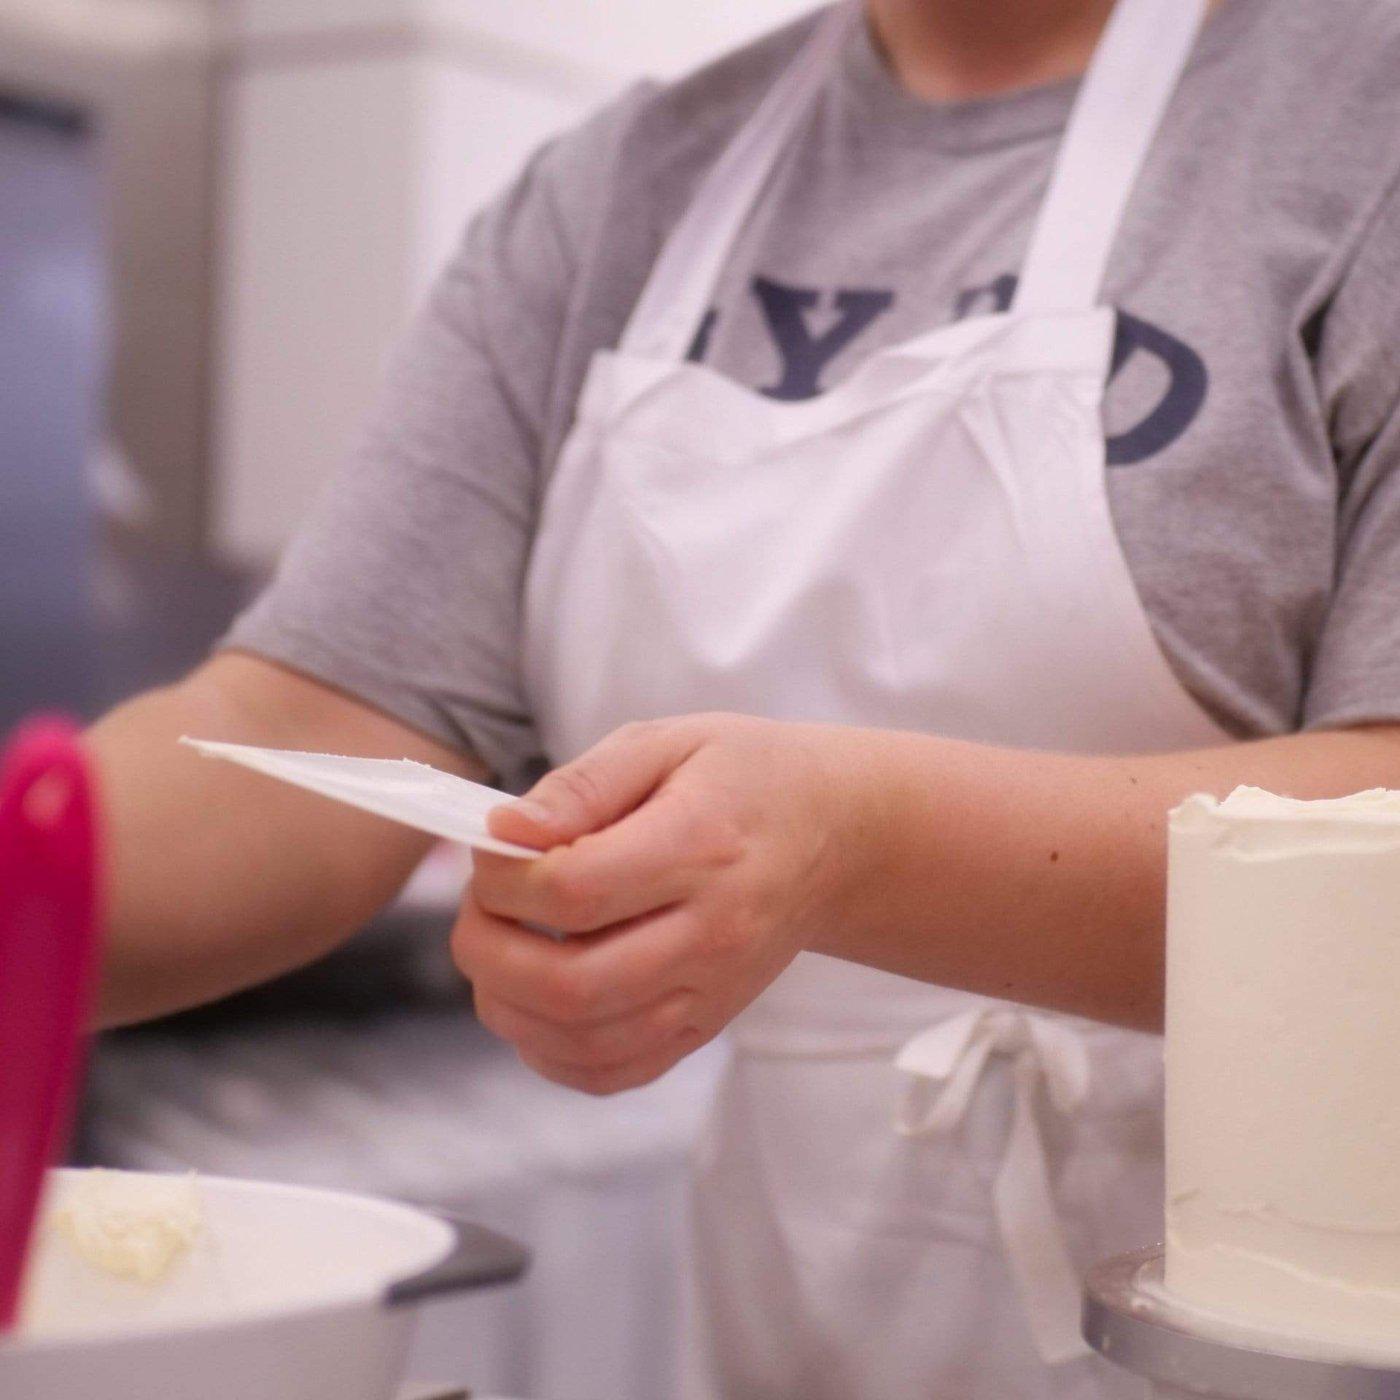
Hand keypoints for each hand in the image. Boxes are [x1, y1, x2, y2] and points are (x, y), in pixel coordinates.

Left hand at [452, 714, 867, 1093]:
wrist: (834, 837)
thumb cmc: (745, 779)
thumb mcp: (669, 742)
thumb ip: (582, 785)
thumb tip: (504, 831)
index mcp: (701, 848)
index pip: (574, 891)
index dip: (504, 879)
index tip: (490, 851)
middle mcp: (711, 935)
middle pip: (569, 982)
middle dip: (487, 949)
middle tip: (478, 908)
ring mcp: (710, 994)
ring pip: (580, 1038)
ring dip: (506, 1003)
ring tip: (497, 949)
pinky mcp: (703, 1027)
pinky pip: (610, 1072)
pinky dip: (548, 1050)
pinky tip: (532, 1002)